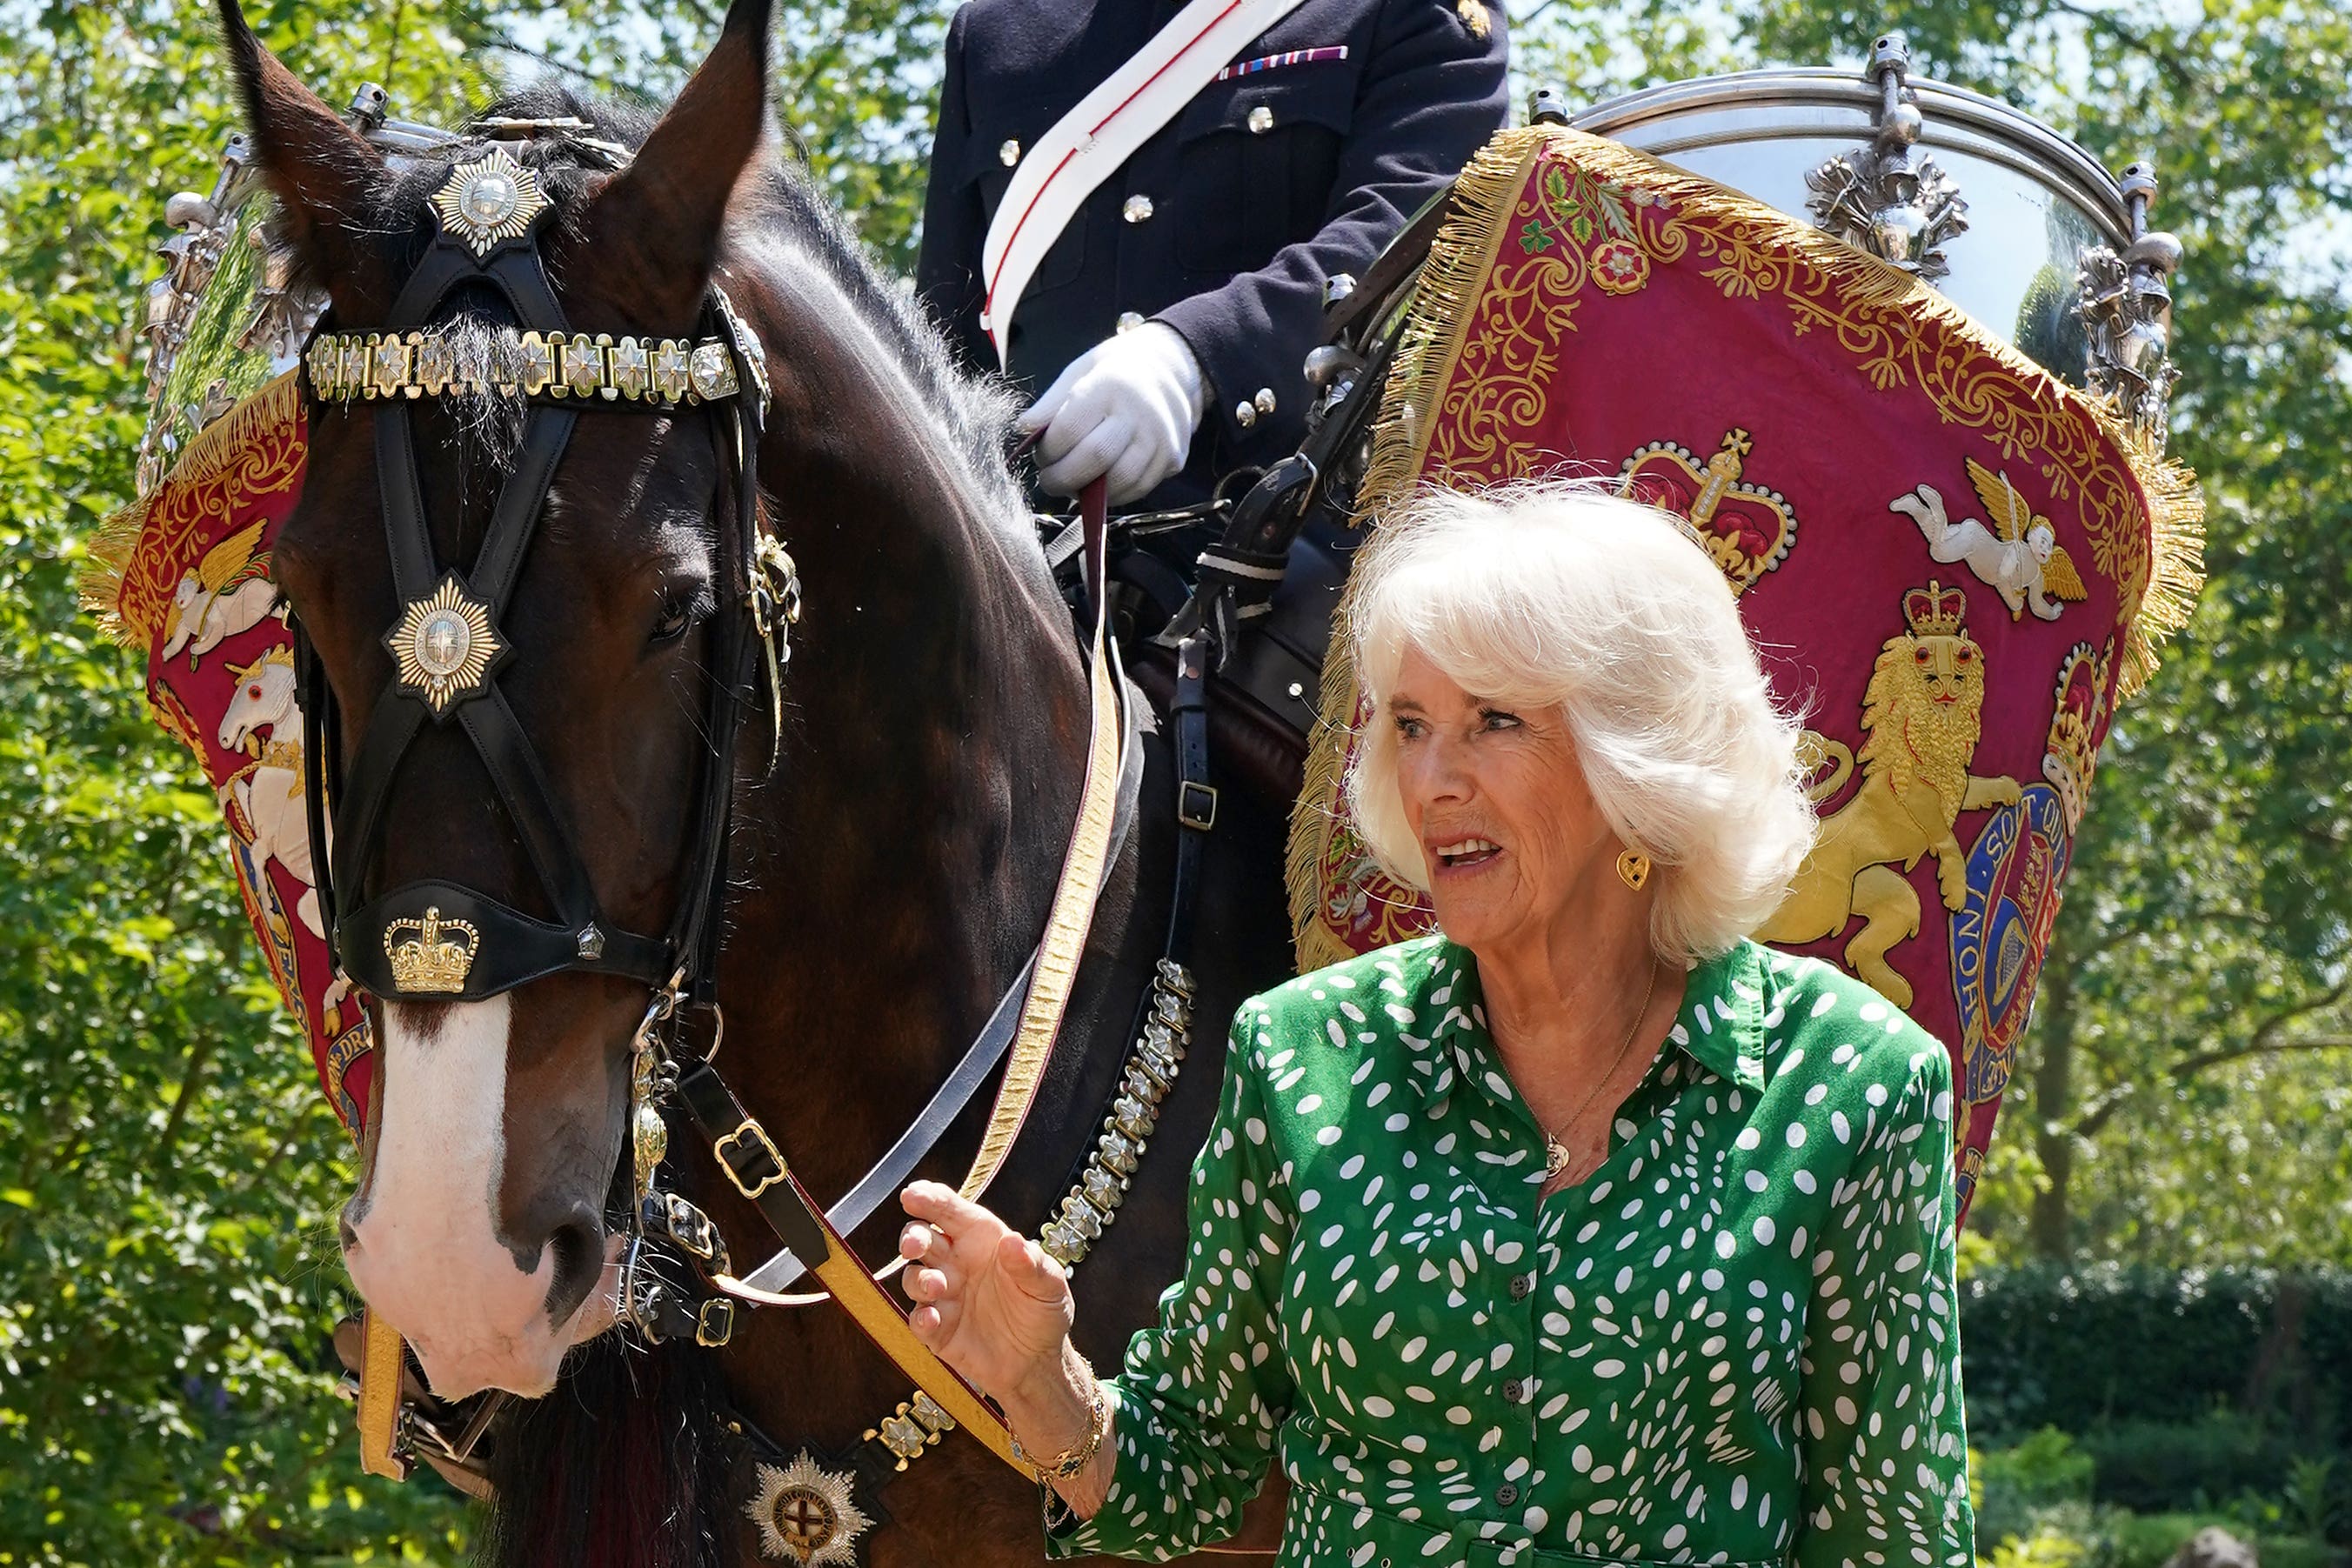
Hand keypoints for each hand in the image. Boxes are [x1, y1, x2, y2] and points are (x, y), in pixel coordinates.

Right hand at [899, 1181, 1073, 1402]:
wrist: (1038, 1361)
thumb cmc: (1043, 1311)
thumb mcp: (1049, 1285)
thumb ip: (1032, 1265)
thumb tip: (1013, 1242)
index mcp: (981, 1239)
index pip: (949, 1210)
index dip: (928, 1199)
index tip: (911, 1196)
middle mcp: (956, 1262)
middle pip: (921, 1238)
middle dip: (912, 1237)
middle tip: (915, 1245)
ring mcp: (944, 1296)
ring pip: (914, 1277)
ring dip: (918, 1279)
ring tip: (937, 1286)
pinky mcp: (938, 1329)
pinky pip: (918, 1320)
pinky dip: (920, 1318)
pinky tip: (932, 1319)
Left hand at [1018, 322, 1206, 503]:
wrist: (1171, 367)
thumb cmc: (1115, 371)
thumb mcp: (1079, 372)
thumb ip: (1050, 404)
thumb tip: (1022, 431)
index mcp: (1109, 385)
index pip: (1069, 430)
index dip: (1047, 451)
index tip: (1041, 455)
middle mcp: (1139, 412)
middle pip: (1095, 459)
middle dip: (1063, 478)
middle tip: (1049, 480)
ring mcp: (1161, 438)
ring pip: (1119, 482)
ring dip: (1088, 492)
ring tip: (1073, 484)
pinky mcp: (1174, 458)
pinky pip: (1139, 489)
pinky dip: (1114, 495)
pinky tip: (1100, 485)